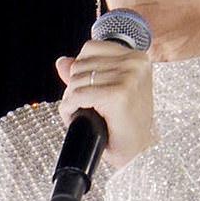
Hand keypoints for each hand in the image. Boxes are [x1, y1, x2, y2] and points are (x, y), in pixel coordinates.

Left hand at [56, 39, 153, 169]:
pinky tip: (78, 118)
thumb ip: (86, 73)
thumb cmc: (125, 125)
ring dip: (71, 100)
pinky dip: (69, 109)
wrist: (137, 152)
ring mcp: (128, 77)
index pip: (90, 48)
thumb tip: (62, 62)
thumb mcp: (107, 92)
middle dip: (74, 87)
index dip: (80, 70)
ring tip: (84, 113)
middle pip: (80, 64)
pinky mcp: (118, 95)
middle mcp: (135, 63)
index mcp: (137, 57)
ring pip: (75, 80)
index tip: (89, 90)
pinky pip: (77, 96)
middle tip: (85, 107)